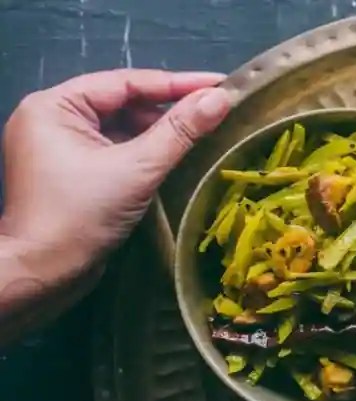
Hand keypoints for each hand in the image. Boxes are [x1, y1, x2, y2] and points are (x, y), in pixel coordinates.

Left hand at [0, 69, 230, 343]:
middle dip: (169, 109)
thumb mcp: (137, 168)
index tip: (220, 84)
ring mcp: (59, 146)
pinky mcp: (71, 172)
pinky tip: (177, 157)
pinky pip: (114, 150)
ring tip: (204, 134)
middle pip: (123, 103)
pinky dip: (144, 152)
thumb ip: (180, 131)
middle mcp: (52, 118)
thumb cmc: (81, 215)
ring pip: (121, 128)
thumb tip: (221, 98)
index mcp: (55, 106)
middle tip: (216, 111)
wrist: (43, 273)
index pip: (125, 82)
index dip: (176, 83)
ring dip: (159, 132)